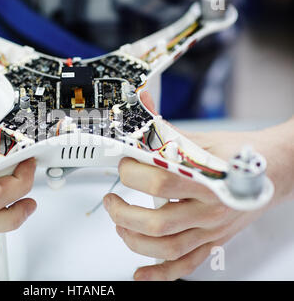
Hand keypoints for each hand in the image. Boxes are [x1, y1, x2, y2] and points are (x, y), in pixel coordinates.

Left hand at [103, 93, 293, 279]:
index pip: (160, 182)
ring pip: (167, 248)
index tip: (125, 164)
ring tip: (119, 224)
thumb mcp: (203, 139)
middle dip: (123, 213)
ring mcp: (211, 231)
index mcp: (207, 180)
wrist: (274, 170)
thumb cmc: (241, 155)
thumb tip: (139, 112)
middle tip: (111, 200)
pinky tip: (141, 274)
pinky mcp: (213, 242)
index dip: (133, 174)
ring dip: (134, 240)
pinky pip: (186, 266)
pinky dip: (160, 274)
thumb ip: (167, 133)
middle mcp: (210, 210)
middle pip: (158, 223)